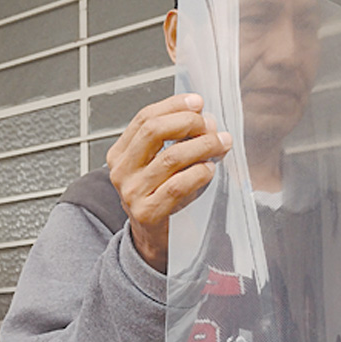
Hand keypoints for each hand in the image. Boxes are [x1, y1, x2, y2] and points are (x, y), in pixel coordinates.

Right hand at [106, 94, 232, 272]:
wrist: (152, 239)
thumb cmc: (160, 196)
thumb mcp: (159, 164)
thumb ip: (176, 140)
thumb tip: (206, 119)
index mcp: (120, 154)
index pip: (144, 118)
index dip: (173, 106)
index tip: (197, 102)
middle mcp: (122, 171)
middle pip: (153, 131)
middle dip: (188, 122)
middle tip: (210, 125)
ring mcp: (132, 193)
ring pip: (171, 157)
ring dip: (203, 146)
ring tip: (220, 144)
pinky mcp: (148, 213)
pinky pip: (179, 185)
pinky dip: (199, 173)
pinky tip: (209, 170)